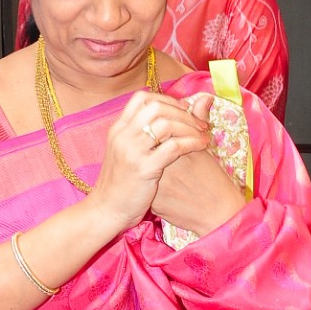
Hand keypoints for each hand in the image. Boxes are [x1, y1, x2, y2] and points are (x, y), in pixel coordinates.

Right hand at [86, 89, 211, 234]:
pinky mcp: (144, 168)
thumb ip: (142, 135)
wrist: (106, 210)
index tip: (184, 110)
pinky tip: (202, 146)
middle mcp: (124, 136)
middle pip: (157, 107)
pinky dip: (192, 143)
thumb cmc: (121, 185)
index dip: (166, 99)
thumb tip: (164, 121)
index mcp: (118, 129)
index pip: (142, 98)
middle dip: (183, 112)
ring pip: (166, 124)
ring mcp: (132, 151)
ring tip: (204, 135)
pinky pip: (173, 147)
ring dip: (190, 127)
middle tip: (200, 123)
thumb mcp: (127, 154)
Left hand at [150, 93, 247, 237]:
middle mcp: (156, 163)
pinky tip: (167, 182)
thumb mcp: (205, 150)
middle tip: (174, 147)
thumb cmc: (214, 182)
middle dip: (159, 143)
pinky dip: (154, 178)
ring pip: (145, 163)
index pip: (157, 126)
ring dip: (154, 160)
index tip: (181, 131)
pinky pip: (146, 182)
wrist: (214, 216)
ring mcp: (151, 183)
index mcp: (170, 148)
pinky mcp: (150, 199)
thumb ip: (197, 122)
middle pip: (147, 144)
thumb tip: (204, 98)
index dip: (168, 125)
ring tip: (172, 167)